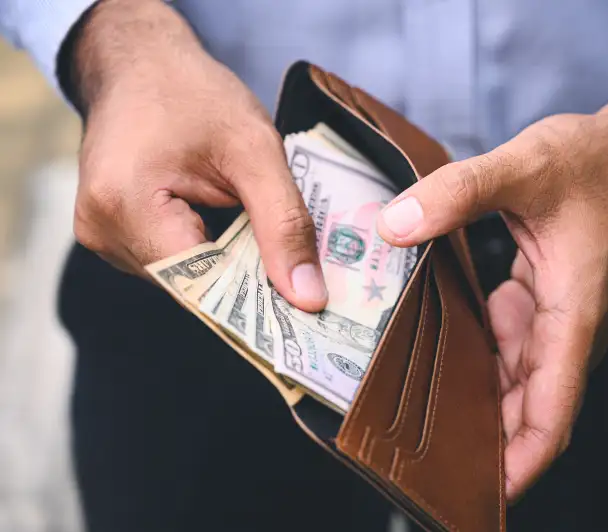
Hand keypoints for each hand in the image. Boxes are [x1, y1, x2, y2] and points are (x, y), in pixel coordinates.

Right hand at [68, 0, 325, 310]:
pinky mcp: (112, 233)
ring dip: (228, 266)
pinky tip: (230, 228)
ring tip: (259, 234)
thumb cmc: (193, 94)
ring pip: (184, 280)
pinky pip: (171, 264)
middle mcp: (101, 230)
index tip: (305, 307)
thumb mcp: (255, 150)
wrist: (141, 63)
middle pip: (192, 287)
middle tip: (299, 273)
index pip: (201, 286)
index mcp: (124, 205)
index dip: (256, 300)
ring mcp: (101, 235)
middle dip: (247, 281)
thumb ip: (284, 224)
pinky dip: (209, 254)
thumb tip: (307, 298)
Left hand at [377, 75, 607, 499]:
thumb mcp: (525, 165)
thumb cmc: (600, 162)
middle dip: (482, 441)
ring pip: (513, 379)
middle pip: (525, 409)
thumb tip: (392, 225)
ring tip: (412, 414)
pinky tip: (431, 349)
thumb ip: (458, 193)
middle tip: (420, 457)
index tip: (484, 494)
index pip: (553, 413)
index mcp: (575, 316)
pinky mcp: (542, 300)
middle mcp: (568, 329)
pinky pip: (506, 343)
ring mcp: (555, 317)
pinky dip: (474, 355)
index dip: (521, 463)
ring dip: (473, 399)